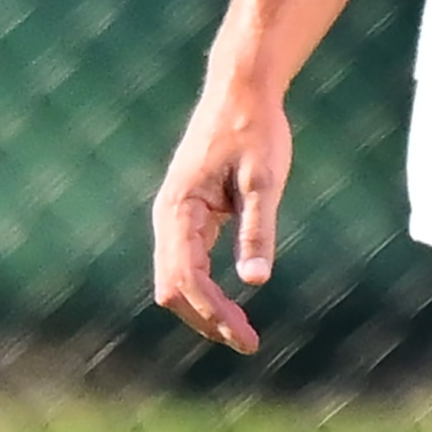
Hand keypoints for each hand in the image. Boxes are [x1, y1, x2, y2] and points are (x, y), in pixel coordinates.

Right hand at [150, 80, 292, 353]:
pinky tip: (229, 302)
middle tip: (248, 342)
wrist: (242, 89)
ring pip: (177, 278)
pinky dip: (204, 289)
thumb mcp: (264, 180)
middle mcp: (168, 216)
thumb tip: (255, 281)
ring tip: (240, 332)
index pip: (187, 278)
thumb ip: (257, 228)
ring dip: (204, 308)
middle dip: (207, 319)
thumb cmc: (255, 129)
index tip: (247, 339)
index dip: (214, 313)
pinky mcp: (187, 213)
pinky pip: (186, 262)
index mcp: (179, 209)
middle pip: (174, 287)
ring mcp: (175, 215)